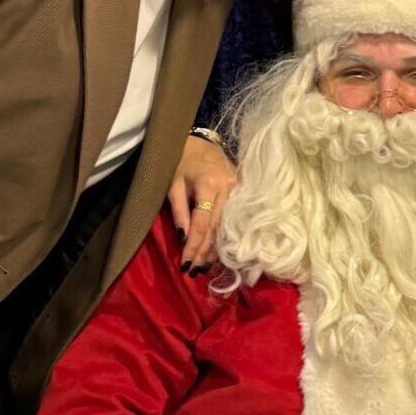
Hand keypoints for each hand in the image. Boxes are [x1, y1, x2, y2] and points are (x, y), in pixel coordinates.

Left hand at [169, 135, 236, 272]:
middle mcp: (228, 188)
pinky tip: (216, 252)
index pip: (202, 223)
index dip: (194, 246)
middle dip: (204, 252)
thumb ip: (179, 211)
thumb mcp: (173, 184)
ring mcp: (238, 190)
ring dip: (215, 249)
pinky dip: (223, 237)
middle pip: (216, 229)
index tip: (185, 264)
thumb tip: (183, 238)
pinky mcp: (242, 193)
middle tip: (194, 271)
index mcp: (209, 184)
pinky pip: (232, 220)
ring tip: (203, 266)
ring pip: (226, 227)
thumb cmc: (182, 162)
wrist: (201, 142)